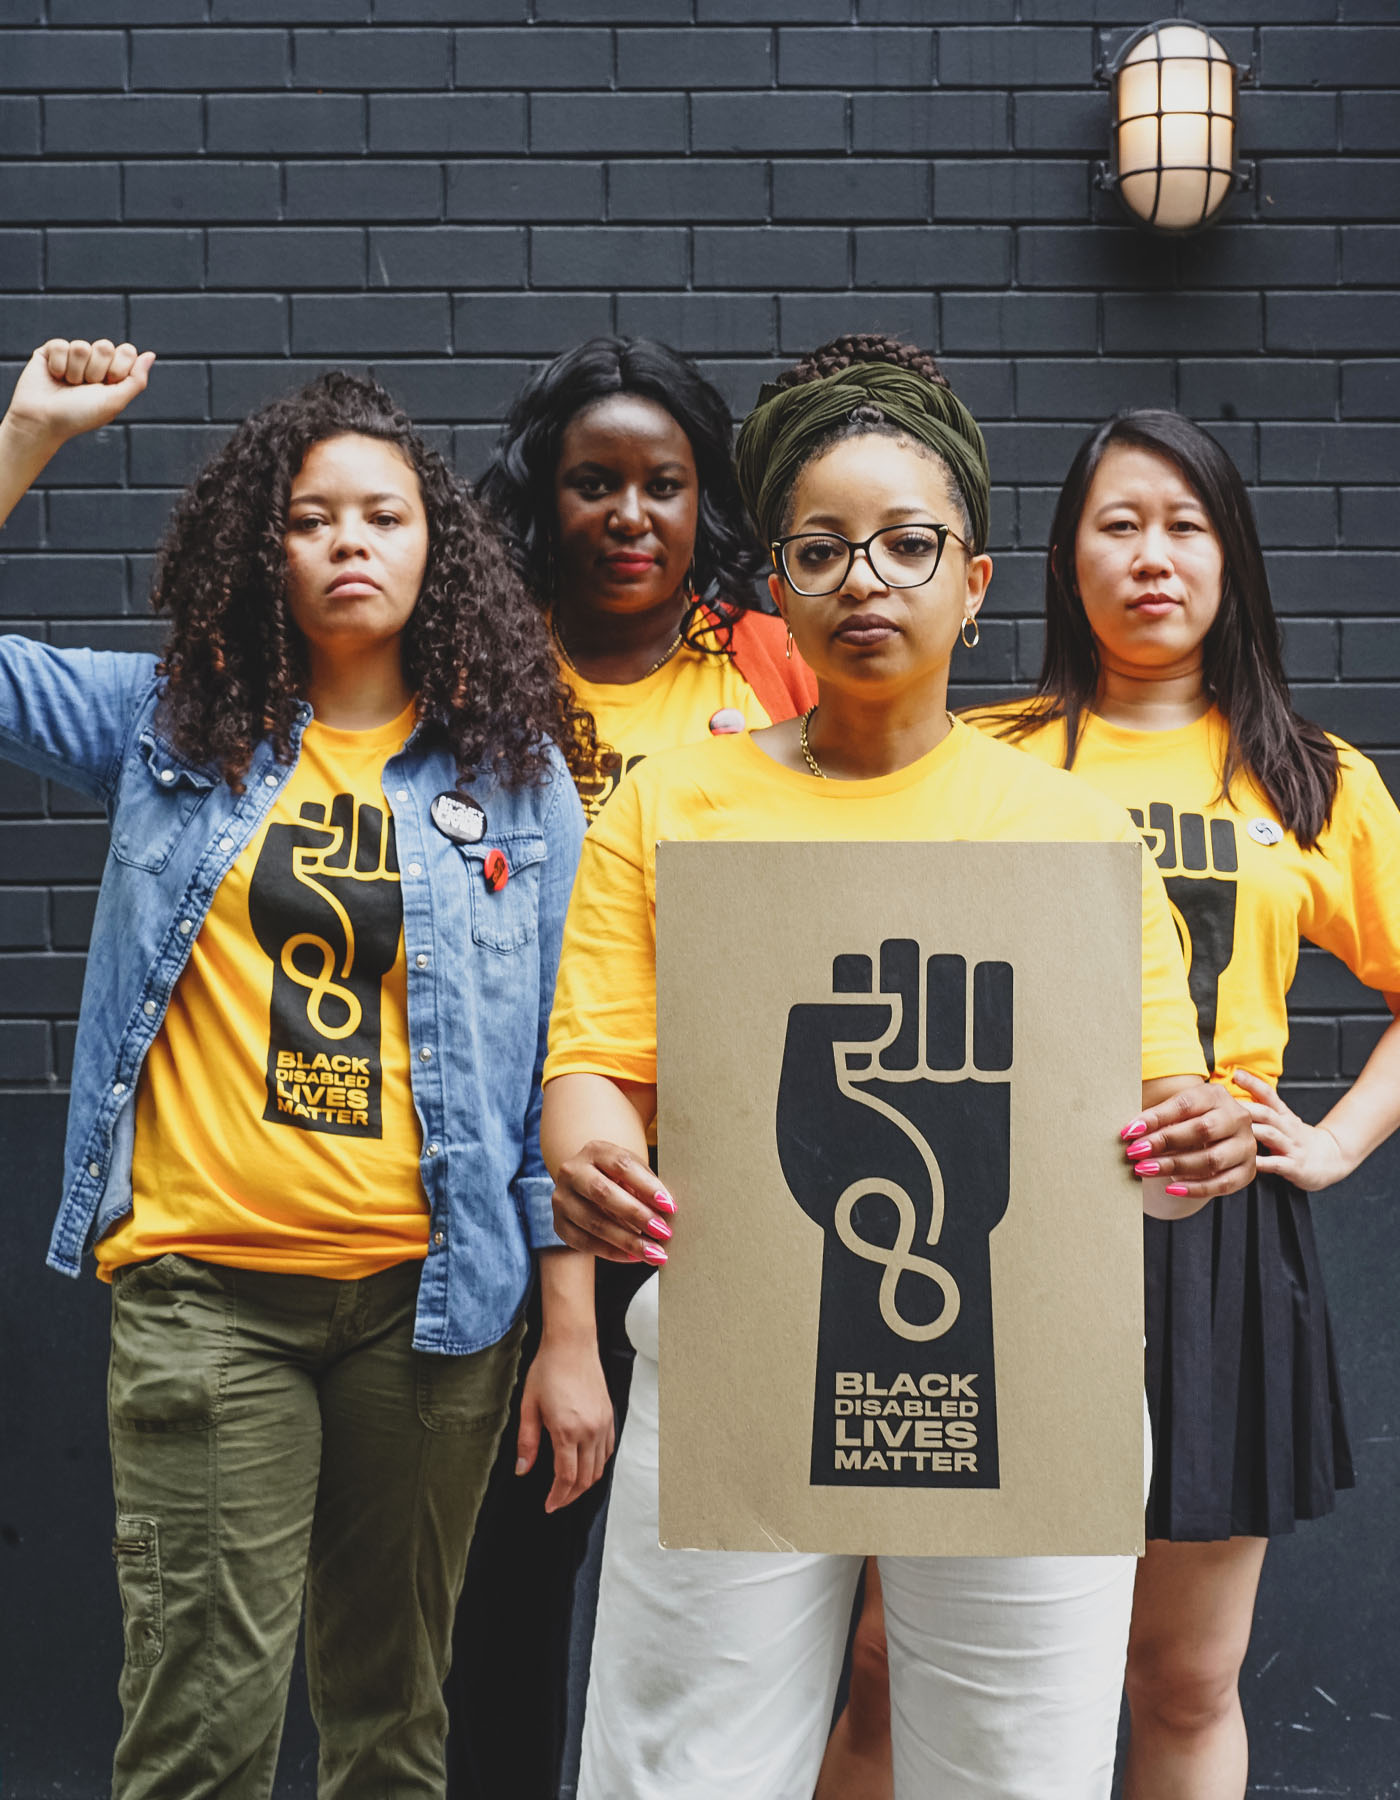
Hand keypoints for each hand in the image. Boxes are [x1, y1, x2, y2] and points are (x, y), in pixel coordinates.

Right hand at [4, 338, 154, 448]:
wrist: (44, 421)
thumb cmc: (80, 415)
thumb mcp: (115, 401)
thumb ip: (136, 379)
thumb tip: (151, 354)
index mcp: (112, 373)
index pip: (127, 351)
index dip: (119, 368)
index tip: (108, 385)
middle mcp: (94, 362)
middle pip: (105, 346)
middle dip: (96, 371)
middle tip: (86, 387)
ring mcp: (72, 355)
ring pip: (81, 346)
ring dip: (75, 372)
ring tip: (68, 385)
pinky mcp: (51, 351)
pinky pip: (60, 345)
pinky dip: (58, 366)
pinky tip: (54, 377)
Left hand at [515, 1336, 615, 1512]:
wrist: (572, 1344)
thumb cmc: (547, 1370)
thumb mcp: (529, 1406)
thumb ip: (527, 1442)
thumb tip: (523, 1471)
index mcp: (567, 1430)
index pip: (567, 1478)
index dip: (558, 1497)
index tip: (549, 1506)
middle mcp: (590, 1430)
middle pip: (586, 1479)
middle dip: (570, 1496)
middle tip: (557, 1502)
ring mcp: (603, 1423)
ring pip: (600, 1467)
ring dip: (585, 1484)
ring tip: (569, 1488)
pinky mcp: (609, 1416)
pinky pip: (608, 1450)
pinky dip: (599, 1465)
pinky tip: (587, 1466)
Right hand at [551, 1139, 673, 1264]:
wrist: (585, 1188)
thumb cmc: (618, 1178)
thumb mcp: (632, 1173)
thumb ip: (647, 1186)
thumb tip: (668, 1210)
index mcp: (595, 1151)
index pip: (622, 1165)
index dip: (647, 1186)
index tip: (670, 1206)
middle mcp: (572, 1172)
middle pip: (603, 1193)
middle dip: (636, 1214)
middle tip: (663, 1231)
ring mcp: (562, 1199)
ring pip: (594, 1223)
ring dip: (628, 1240)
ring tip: (654, 1252)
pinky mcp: (559, 1225)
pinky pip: (586, 1243)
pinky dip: (613, 1253)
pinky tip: (634, 1258)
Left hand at [1122, 1080, 1255, 1217]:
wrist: (1216, 1138)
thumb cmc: (1188, 1121)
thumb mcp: (1175, 1113)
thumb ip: (1156, 1119)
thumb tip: (1130, 1132)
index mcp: (1216, 1095)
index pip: (1184, 1105)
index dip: (1155, 1118)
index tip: (1129, 1131)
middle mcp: (1237, 1118)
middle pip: (1201, 1130)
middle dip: (1165, 1142)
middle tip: (1136, 1152)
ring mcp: (1246, 1145)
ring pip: (1211, 1159)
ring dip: (1175, 1166)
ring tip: (1146, 1169)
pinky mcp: (1248, 1171)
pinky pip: (1222, 1184)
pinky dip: (1195, 1189)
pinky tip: (1171, 1188)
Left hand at [1235, 1068, 1349, 1191]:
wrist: (1331, 1157)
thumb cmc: (1299, 1139)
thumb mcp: (1284, 1120)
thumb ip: (1263, 1110)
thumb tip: (1233, 1099)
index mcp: (1284, 1115)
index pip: (1269, 1094)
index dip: (1253, 1083)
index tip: (1237, 1074)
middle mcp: (1287, 1127)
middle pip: (1266, 1112)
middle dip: (1246, 1108)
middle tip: (1224, 1107)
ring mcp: (1291, 1146)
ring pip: (1270, 1134)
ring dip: (1251, 1131)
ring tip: (1231, 1131)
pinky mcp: (1294, 1166)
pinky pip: (1275, 1163)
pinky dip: (1261, 1162)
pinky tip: (1246, 1160)